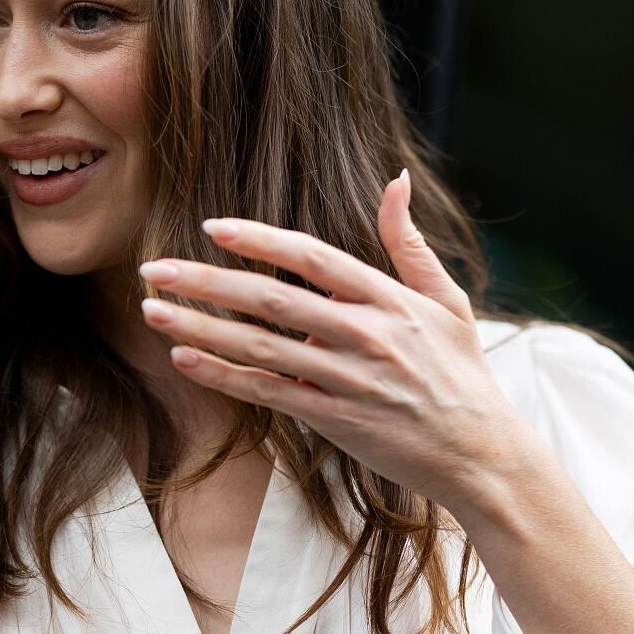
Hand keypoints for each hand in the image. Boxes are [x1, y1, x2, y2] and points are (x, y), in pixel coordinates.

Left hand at [138, 172, 531, 515]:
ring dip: (200, 329)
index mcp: (389, 300)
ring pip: (259, 348)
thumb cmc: (462, 375)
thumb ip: (409, 242)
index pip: (313, 258)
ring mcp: (347, 380)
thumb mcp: (447, 301)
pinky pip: (268, 394)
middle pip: (273, 300)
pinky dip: (223, 377)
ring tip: (152, 312)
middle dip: (208, 282)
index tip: (213, 227)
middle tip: (154, 268)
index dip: (260, 240)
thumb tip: (395, 180)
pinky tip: (184, 360)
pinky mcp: (335, 420)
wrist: (481, 454)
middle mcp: (364, 335)